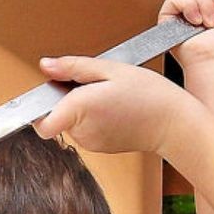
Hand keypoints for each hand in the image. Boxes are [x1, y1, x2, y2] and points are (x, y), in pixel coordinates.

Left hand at [33, 54, 203, 155]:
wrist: (175, 124)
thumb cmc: (151, 96)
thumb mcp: (112, 68)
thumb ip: (74, 67)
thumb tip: (46, 66)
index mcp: (81, 109)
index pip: (41, 123)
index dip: (38, 108)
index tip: (49, 93)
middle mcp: (83, 131)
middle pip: (57, 114)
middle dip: (68, 98)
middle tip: (96, 85)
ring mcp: (92, 143)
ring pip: (72, 121)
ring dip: (83, 108)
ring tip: (110, 96)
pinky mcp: (101, 148)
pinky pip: (86, 129)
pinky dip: (95, 118)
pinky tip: (116, 109)